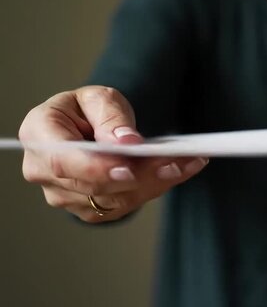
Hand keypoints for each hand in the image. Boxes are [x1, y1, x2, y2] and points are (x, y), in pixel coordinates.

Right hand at [19, 86, 208, 222]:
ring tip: (188, 162)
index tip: (128, 169)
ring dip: (155, 182)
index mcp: (39, 135)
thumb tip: (126, 142)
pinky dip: (155, 187)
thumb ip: (110, 117)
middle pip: (94, 184)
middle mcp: (44, 172)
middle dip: (140, 174)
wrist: (86, 127)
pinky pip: (125, 205)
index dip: (96, 168)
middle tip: (176, 161)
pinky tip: (180, 171)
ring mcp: (65, 196)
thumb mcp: (99, 98)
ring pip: (115, 199)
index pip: (62, 160)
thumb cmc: (87, 110)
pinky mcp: (89, 208)